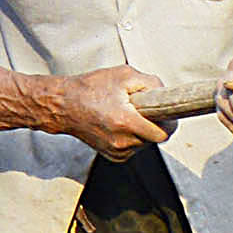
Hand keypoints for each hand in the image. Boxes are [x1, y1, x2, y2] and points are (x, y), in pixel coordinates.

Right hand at [56, 67, 173, 155]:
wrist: (64, 106)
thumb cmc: (91, 88)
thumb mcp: (124, 75)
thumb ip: (150, 83)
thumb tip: (165, 94)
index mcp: (125, 122)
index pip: (162, 133)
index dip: (168, 122)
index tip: (167, 113)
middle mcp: (122, 142)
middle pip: (155, 139)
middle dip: (154, 123)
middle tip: (143, 109)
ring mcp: (117, 152)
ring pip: (145, 144)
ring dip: (144, 131)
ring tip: (127, 115)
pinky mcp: (113, 157)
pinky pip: (134, 148)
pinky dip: (133, 137)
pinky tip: (120, 124)